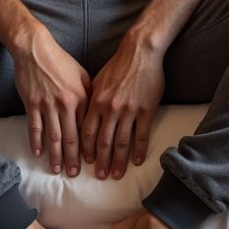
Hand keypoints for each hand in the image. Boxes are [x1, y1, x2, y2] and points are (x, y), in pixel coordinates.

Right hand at [12, 27, 90, 176]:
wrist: (36, 49)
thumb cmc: (61, 61)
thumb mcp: (82, 74)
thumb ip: (90, 94)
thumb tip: (96, 112)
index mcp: (82, 97)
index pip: (87, 128)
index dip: (89, 147)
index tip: (91, 162)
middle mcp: (67, 104)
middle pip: (72, 137)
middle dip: (73, 158)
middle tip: (74, 174)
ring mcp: (48, 105)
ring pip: (54, 136)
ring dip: (56, 155)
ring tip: (57, 170)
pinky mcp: (32, 104)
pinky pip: (35, 127)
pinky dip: (36, 142)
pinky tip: (37, 153)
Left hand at [81, 38, 164, 179]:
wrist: (140, 52)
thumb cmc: (118, 66)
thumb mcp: (97, 81)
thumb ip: (91, 100)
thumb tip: (83, 116)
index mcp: (96, 102)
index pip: (86, 132)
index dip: (85, 150)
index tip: (86, 163)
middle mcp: (110, 109)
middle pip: (103, 142)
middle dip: (101, 162)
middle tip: (100, 177)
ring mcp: (129, 111)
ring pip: (121, 142)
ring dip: (118, 161)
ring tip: (117, 174)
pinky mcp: (146, 110)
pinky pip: (141, 135)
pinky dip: (139, 150)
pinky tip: (137, 161)